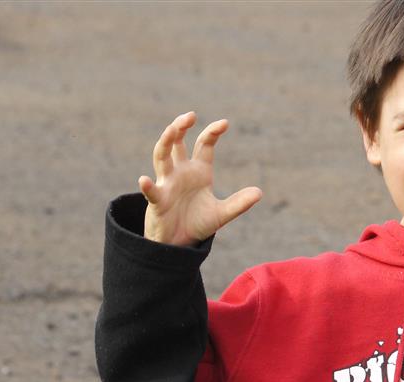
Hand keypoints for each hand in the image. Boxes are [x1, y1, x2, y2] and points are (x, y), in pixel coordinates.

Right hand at [139, 112, 261, 245]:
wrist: (179, 243)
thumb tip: (259, 193)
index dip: (212, 132)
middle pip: (177, 142)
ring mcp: (167, 184)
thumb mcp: (221, 214)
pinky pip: (152, 191)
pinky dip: (147, 186)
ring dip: (165, 142)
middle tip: (190, 116)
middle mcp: (181, 172)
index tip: (224, 124)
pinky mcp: (157, 201)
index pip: (204, 144)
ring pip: (162, 157)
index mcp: (199, 170)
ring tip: (171, 130)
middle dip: (181, 127)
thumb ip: (239, 203)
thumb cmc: (197, 222)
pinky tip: (144, 180)